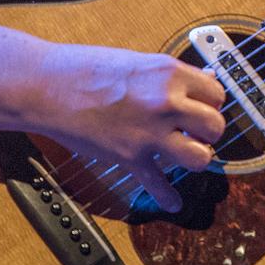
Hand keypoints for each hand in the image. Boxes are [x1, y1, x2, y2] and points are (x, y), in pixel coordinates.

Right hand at [0, 26, 226, 212]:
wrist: (47, 86)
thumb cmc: (88, 68)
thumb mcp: (140, 62)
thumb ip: (174, 77)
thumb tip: (206, 82)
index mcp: (171, 74)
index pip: (216, 93)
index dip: (210, 102)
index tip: (201, 106)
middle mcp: (167, 104)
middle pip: (215, 126)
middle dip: (208, 131)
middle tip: (196, 131)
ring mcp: (149, 134)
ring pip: (200, 158)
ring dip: (197, 158)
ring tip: (187, 154)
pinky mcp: (130, 157)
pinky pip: (158, 185)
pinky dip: (167, 198)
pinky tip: (172, 202)